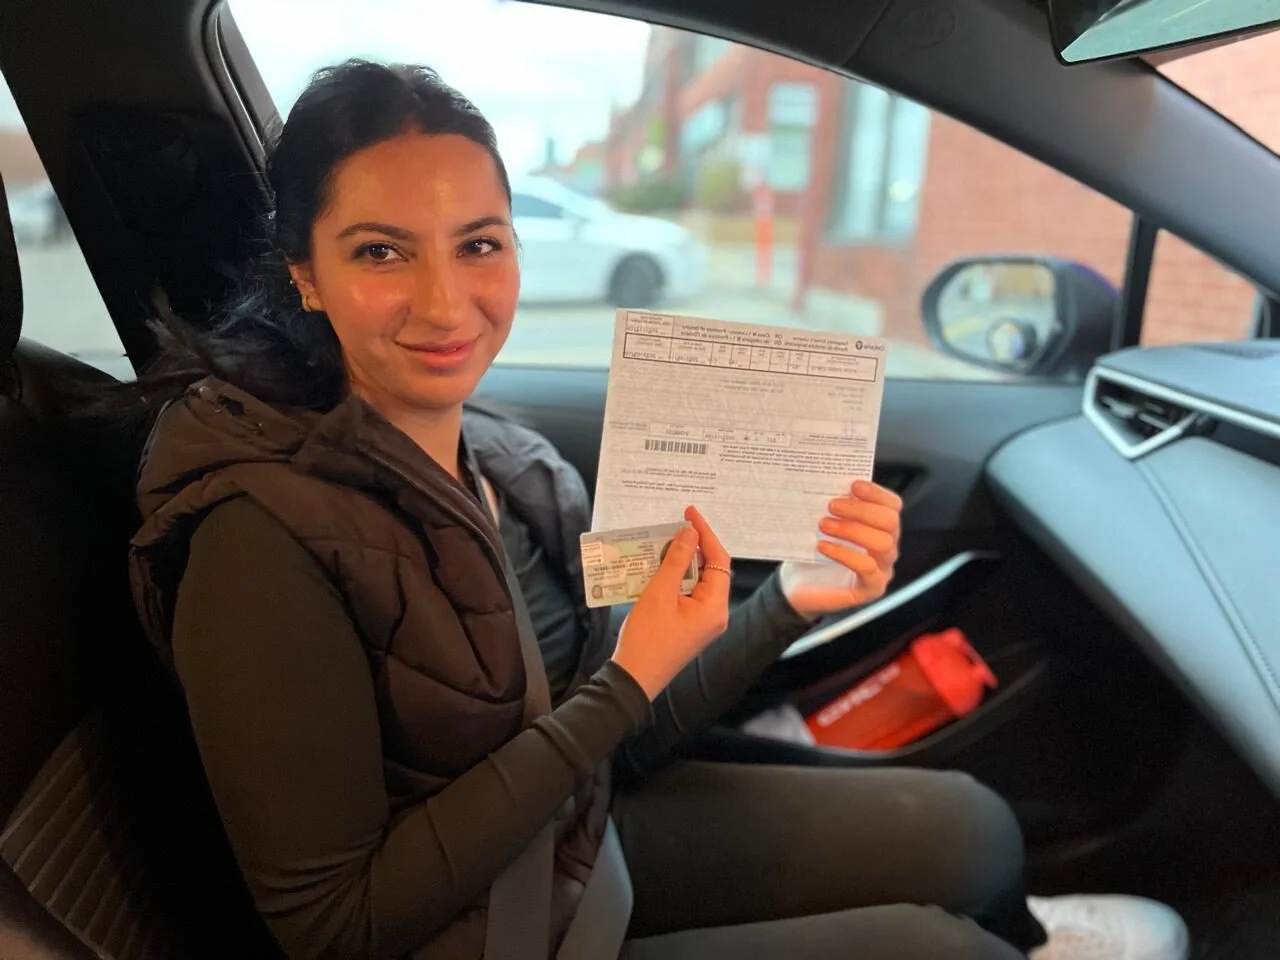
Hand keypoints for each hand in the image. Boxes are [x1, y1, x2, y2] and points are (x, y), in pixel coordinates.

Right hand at [611, 506, 731, 699]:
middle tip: (674, 525)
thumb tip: (689, 534)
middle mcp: (714, 614)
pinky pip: (685, 593)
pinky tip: (656, 567)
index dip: (705, 534)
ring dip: (679, 562)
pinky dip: (673, 578)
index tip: (689, 513)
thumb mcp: (659, 594)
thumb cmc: (646, 640)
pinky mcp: (688, 625)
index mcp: (715, 607)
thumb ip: (675, 560)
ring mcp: (702, 622)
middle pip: (709, 570)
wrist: (632, 679)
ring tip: (662, 543)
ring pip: (696, 581)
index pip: (719, 560)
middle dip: (692, 547)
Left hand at [779, 480, 902, 619]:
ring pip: (882, 544)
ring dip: (852, 530)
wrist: (798, 585)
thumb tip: (829, 481)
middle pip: (890, 522)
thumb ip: (834, 504)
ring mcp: (882, 568)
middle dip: (862, 510)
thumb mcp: (824, 521)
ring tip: (824, 525)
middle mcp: (886, 545)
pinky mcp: (871, 588)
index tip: (853, 485)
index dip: (876, 493)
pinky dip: (844, 554)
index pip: (891, 505)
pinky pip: (866, 568)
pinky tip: (823, 547)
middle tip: (833, 505)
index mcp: (879, 525)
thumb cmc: (814, 549)